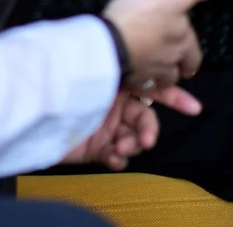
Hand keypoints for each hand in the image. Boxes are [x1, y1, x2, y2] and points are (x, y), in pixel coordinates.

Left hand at [61, 85, 198, 169]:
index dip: (175, 97)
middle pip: (145, 119)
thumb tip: (158, 75)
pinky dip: (119, 158)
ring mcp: (105, 125)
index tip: (194, 107)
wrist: (38, 111)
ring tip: (122, 147)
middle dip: (149, 131)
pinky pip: (118, 156)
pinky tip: (113, 156)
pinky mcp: (95, 146)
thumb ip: (130, 77)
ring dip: (133, 145)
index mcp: (118, 80)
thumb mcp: (103, 74)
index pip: (152, 87)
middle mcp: (114, 102)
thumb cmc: (69, 84)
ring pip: (134, 139)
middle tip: (146, 141)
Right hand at [104, 0, 232, 91]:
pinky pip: (135, 89)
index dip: (190, 49)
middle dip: (175, 66)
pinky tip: (131, 80)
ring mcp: (144, 74)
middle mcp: (167, 62)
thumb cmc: (138, 16)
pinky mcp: (123, 80)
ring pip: (157, 81)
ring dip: (157, 76)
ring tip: (151, 67)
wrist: (104, 43)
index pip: (193, 53)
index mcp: (182, 42)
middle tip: (170, 57)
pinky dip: (136, 85)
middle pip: (176, 70)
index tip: (186, 46)